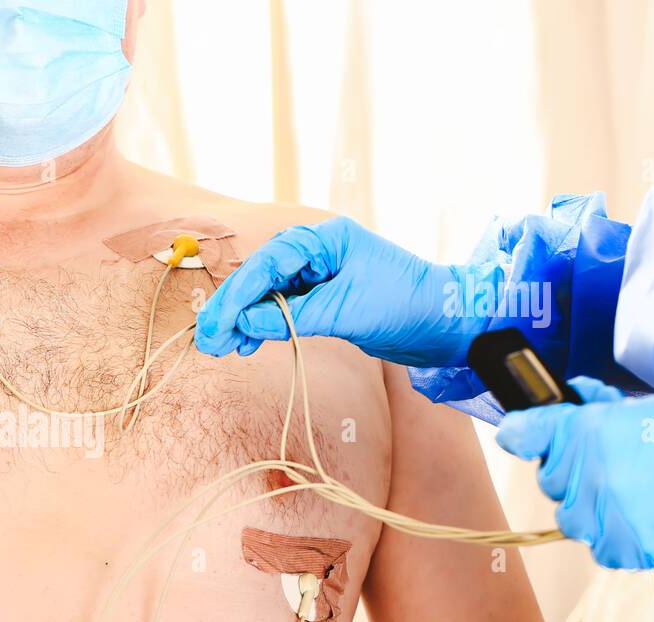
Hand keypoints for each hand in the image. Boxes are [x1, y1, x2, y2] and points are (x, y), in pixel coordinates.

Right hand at [196, 216, 496, 365]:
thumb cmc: (404, 305)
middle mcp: (317, 252)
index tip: (217, 323)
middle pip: (260, 278)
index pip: (268, 264)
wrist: (445, 323)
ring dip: (243, 322)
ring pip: (266, 296)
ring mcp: (318, 275)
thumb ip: (292, 317)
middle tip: (208, 340)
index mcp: (324, 240)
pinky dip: (262, 328)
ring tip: (222, 348)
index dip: (237, 295)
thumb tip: (245, 325)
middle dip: (232, 310)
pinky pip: (281, 310)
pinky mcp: (322, 298)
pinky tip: (246, 345)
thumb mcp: (345, 311)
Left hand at [496, 378, 653, 574]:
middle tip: (613, 467)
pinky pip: (604, 549)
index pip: (524, 433)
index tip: (522, 436)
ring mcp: (601, 512)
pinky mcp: (623, 545)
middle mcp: (584, 472)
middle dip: (573, 476)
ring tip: (635, 496)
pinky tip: (647, 520)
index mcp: (583, 429)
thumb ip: (596, 409)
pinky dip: (622, 540)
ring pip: (572, 520)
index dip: (524, 434)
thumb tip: (578, 397)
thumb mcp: (640, 406)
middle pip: (550, 482)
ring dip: (595, 511)